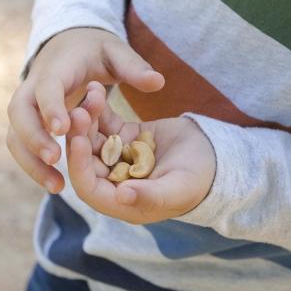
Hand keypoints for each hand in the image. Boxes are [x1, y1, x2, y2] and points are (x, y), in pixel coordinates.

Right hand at [6, 28, 164, 192]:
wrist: (68, 46)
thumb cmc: (95, 51)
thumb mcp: (115, 52)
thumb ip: (134, 67)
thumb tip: (158, 82)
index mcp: (56, 68)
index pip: (46, 86)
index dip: (52, 107)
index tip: (63, 129)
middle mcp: (33, 86)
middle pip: (19, 114)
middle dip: (34, 138)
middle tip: (56, 160)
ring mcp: (27, 106)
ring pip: (15, 135)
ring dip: (31, 162)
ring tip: (56, 186)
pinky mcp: (29, 122)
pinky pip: (22, 145)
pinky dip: (33, 165)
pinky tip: (55, 184)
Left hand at [66, 82, 215, 223]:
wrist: (214, 156)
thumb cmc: (199, 181)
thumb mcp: (177, 190)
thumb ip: (150, 196)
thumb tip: (121, 196)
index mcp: (122, 201)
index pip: (89, 187)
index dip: (79, 166)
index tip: (76, 142)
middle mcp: (114, 180)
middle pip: (87, 160)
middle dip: (80, 137)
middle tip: (77, 112)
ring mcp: (118, 157)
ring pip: (94, 139)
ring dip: (88, 119)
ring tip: (90, 95)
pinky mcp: (124, 137)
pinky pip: (106, 123)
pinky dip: (100, 109)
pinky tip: (96, 89)